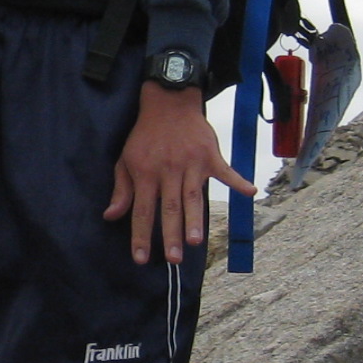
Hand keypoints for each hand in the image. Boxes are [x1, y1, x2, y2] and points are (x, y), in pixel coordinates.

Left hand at [103, 83, 256, 266]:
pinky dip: (238, 180)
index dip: (141, 235)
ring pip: (193, 196)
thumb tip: (111, 216)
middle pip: (169, 208)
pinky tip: (251, 192)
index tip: (141, 258)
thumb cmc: (145, 136)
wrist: (168, 102)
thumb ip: (122, 190)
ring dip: (194, 219)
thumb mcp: (126, 160)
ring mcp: (191, 163)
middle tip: (174, 259)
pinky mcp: (210, 155)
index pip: (142, 210)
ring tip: (195, 241)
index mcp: (146, 174)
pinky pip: (225, 170)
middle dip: (170, 235)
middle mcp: (168, 171)